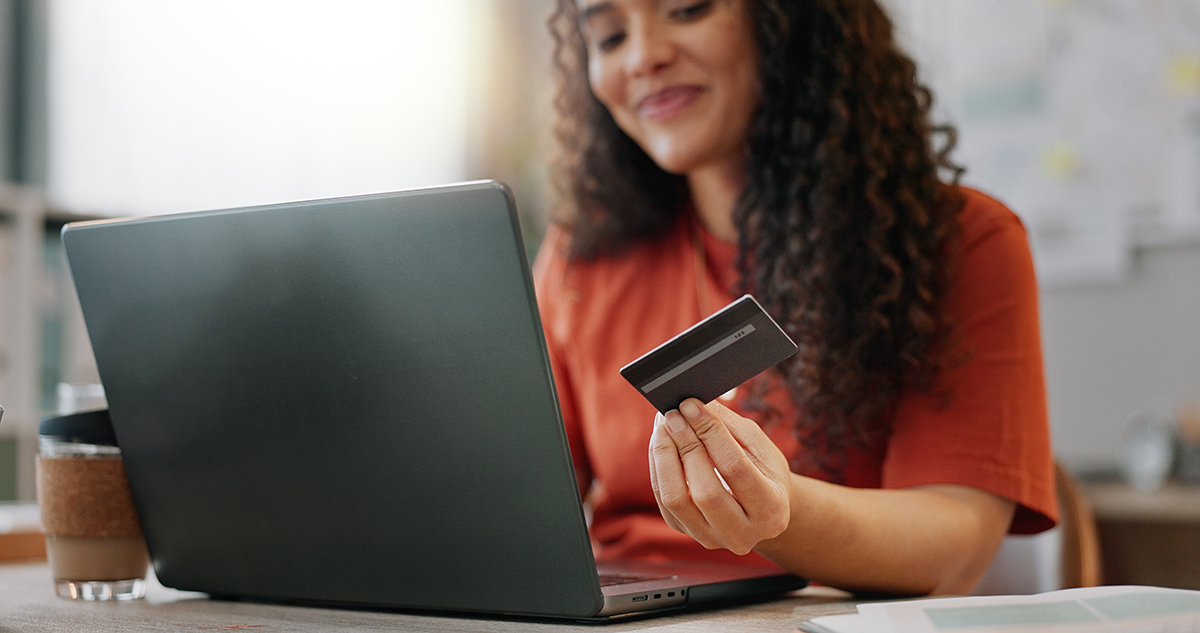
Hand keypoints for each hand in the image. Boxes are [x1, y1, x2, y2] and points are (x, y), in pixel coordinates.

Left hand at [648, 398, 791, 554]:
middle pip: (704, 490)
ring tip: (663, 426)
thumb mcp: (758, 446)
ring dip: (664, 456)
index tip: (691, 405)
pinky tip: (662, 443)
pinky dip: (658, 467)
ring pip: (676, 499)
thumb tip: (694, 404)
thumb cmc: (763, 471)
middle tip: (673, 414)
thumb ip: (729, 425)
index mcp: (771, 510)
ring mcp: (712, 538)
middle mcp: (742, 534)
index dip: (710, 433)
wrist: (761, 509)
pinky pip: (663, 500)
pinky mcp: (687, 533)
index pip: (735, 467)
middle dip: (686, 445)